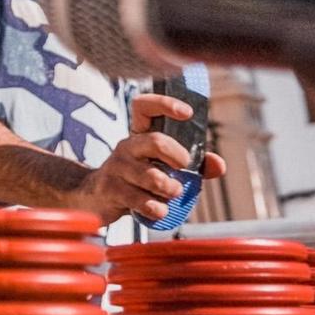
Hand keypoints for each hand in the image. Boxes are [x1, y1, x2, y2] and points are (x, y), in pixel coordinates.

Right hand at [69, 94, 226, 225]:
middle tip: (184, 167)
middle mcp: (127, 146)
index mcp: (139, 134)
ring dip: (170, 188)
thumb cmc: (136, 179)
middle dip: (178, 156)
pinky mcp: (111, 190)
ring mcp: (117, 168)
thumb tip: (218, 165)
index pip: (144, 106)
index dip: (165, 103)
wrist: (95, 198)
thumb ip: (194, 166)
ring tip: (173, 193)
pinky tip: (159, 210)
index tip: (187, 113)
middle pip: (156, 141)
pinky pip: (141, 201)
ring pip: (152, 176)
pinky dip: (157, 209)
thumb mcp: (162, 167)